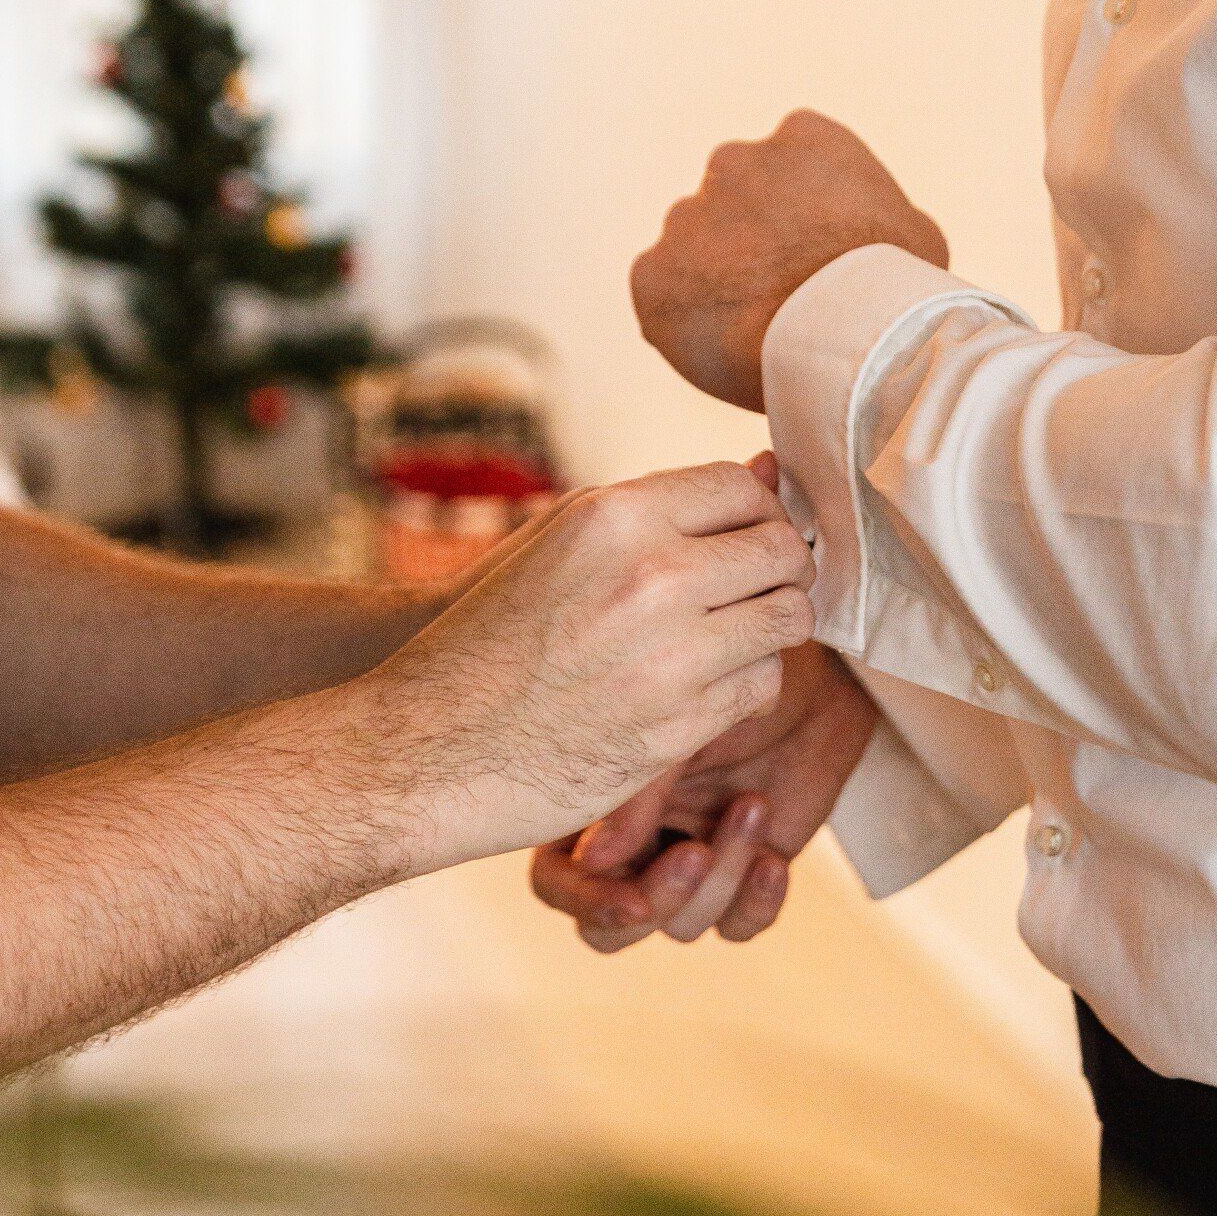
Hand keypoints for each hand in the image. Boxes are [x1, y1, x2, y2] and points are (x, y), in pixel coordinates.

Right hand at [361, 462, 815, 873]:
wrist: (429, 745)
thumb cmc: (490, 634)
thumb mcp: (559, 539)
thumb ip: (660, 506)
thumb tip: (765, 471)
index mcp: (616, 518)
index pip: (742, 488)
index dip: (756, 511)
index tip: (746, 535)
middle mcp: (652, 578)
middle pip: (782, 551)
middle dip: (780, 567)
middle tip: (756, 587)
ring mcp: (671, 658)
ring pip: (787, 620)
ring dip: (770, 627)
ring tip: (734, 635)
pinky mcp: (679, 729)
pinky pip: (762, 687)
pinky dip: (747, 684)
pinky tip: (707, 684)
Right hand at [529, 638, 877, 952]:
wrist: (808, 682)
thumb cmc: (731, 677)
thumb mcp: (677, 720)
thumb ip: (634, 791)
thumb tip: (594, 859)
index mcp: (592, 805)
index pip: (558, 880)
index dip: (586, 900)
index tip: (633, 900)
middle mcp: (631, 845)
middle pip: (609, 930)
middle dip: (657, 903)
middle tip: (697, 853)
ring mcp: (685, 863)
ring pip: (681, 926)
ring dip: (722, 876)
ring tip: (752, 804)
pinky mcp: (742, 878)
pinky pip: (738, 926)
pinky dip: (757, 903)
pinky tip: (773, 858)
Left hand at [632, 110, 948, 410]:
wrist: (849, 339)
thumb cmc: (897, 289)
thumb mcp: (917, 233)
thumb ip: (879, 215)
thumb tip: (876, 232)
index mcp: (801, 136)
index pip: (788, 166)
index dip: (802, 215)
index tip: (814, 254)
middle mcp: (733, 161)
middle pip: (733, 203)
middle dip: (748, 241)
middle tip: (780, 294)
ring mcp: (687, 215)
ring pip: (694, 249)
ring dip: (714, 280)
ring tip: (758, 328)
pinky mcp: (652, 273)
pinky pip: (661, 295)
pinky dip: (683, 318)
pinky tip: (726, 344)